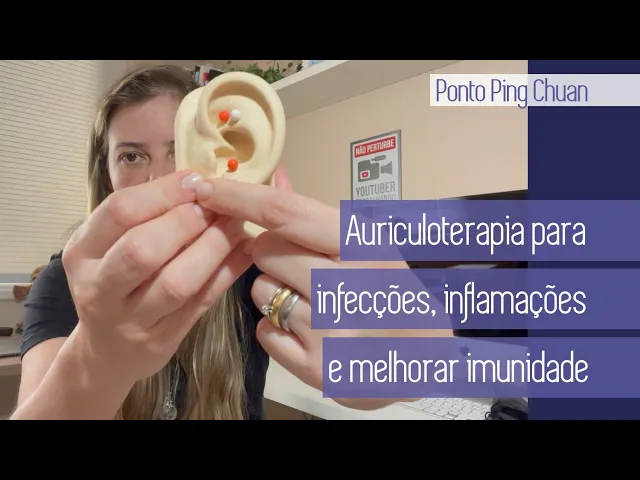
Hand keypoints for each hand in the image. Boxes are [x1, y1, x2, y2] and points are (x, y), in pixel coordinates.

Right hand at [63, 170, 250, 386]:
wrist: (107, 351)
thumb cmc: (115, 284)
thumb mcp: (112, 247)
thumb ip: (146, 216)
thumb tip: (199, 180)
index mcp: (84, 252)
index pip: (120, 212)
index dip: (163, 191)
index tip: (196, 179)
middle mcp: (100, 287)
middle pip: (143, 249)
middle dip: (186, 221)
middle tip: (216, 205)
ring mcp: (132, 319)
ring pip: (177, 282)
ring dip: (213, 247)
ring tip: (235, 225)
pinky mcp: (163, 340)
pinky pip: (202, 303)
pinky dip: (227, 273)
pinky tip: (245, 251)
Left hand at [196, 169, 449, 408]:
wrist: (427, 357)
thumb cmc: (393, 293)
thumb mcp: (368, 246)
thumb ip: (315, 214)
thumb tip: (276, 176)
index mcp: (362, 244)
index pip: (284, 212)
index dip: (238, 196)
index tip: (203, 185)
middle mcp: (345, 283)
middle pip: (264, 250)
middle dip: (271, 253)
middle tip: (302, 266)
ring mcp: (329, 328)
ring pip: (260, 290)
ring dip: (274, 291)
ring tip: (312, 301)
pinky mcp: (315, 366)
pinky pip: (263, 330)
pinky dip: (277, 327)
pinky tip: (308, 330)